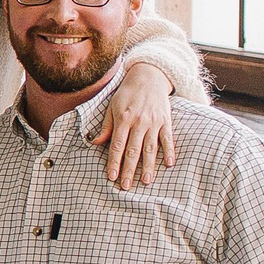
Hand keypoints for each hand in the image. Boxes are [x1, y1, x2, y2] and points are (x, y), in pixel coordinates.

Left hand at [90, 63, 175, 189]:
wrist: (149, 76)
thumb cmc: (127, 94)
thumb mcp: (112, 107)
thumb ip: (106, 127)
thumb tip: (94, 143)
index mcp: (123, 119)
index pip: (117, 145)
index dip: (114, 162)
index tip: (112, 177)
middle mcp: (139, 122)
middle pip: (133, 150)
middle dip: (129, 169)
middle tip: (126, 186)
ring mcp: (154, 122)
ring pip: (151, 148)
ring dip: (148, 166)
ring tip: (146, 181)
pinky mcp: (166, 121)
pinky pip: (168, 139)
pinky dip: (169, 151)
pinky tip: (169, 164)